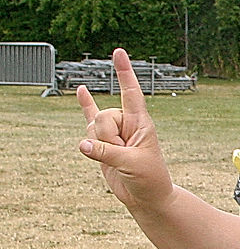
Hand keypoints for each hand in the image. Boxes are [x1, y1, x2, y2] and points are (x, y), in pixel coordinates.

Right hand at [78, 48, 172, 211]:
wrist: (147, 197)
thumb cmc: (149, 179)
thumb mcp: (131, 164)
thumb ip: (105, 153)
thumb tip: (82, 145)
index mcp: (141, 123)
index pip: (131, 92)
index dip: (125, 73)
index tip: (119, 52)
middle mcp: (127, 123)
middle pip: (103, 117)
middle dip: (107, 138)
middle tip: (123, 154)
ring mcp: (114, 132)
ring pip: (92, 128)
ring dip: (99, 146)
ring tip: (117, 158)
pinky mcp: (102, 142)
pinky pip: (89, 120)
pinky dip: (84, 106)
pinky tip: (81, 91)